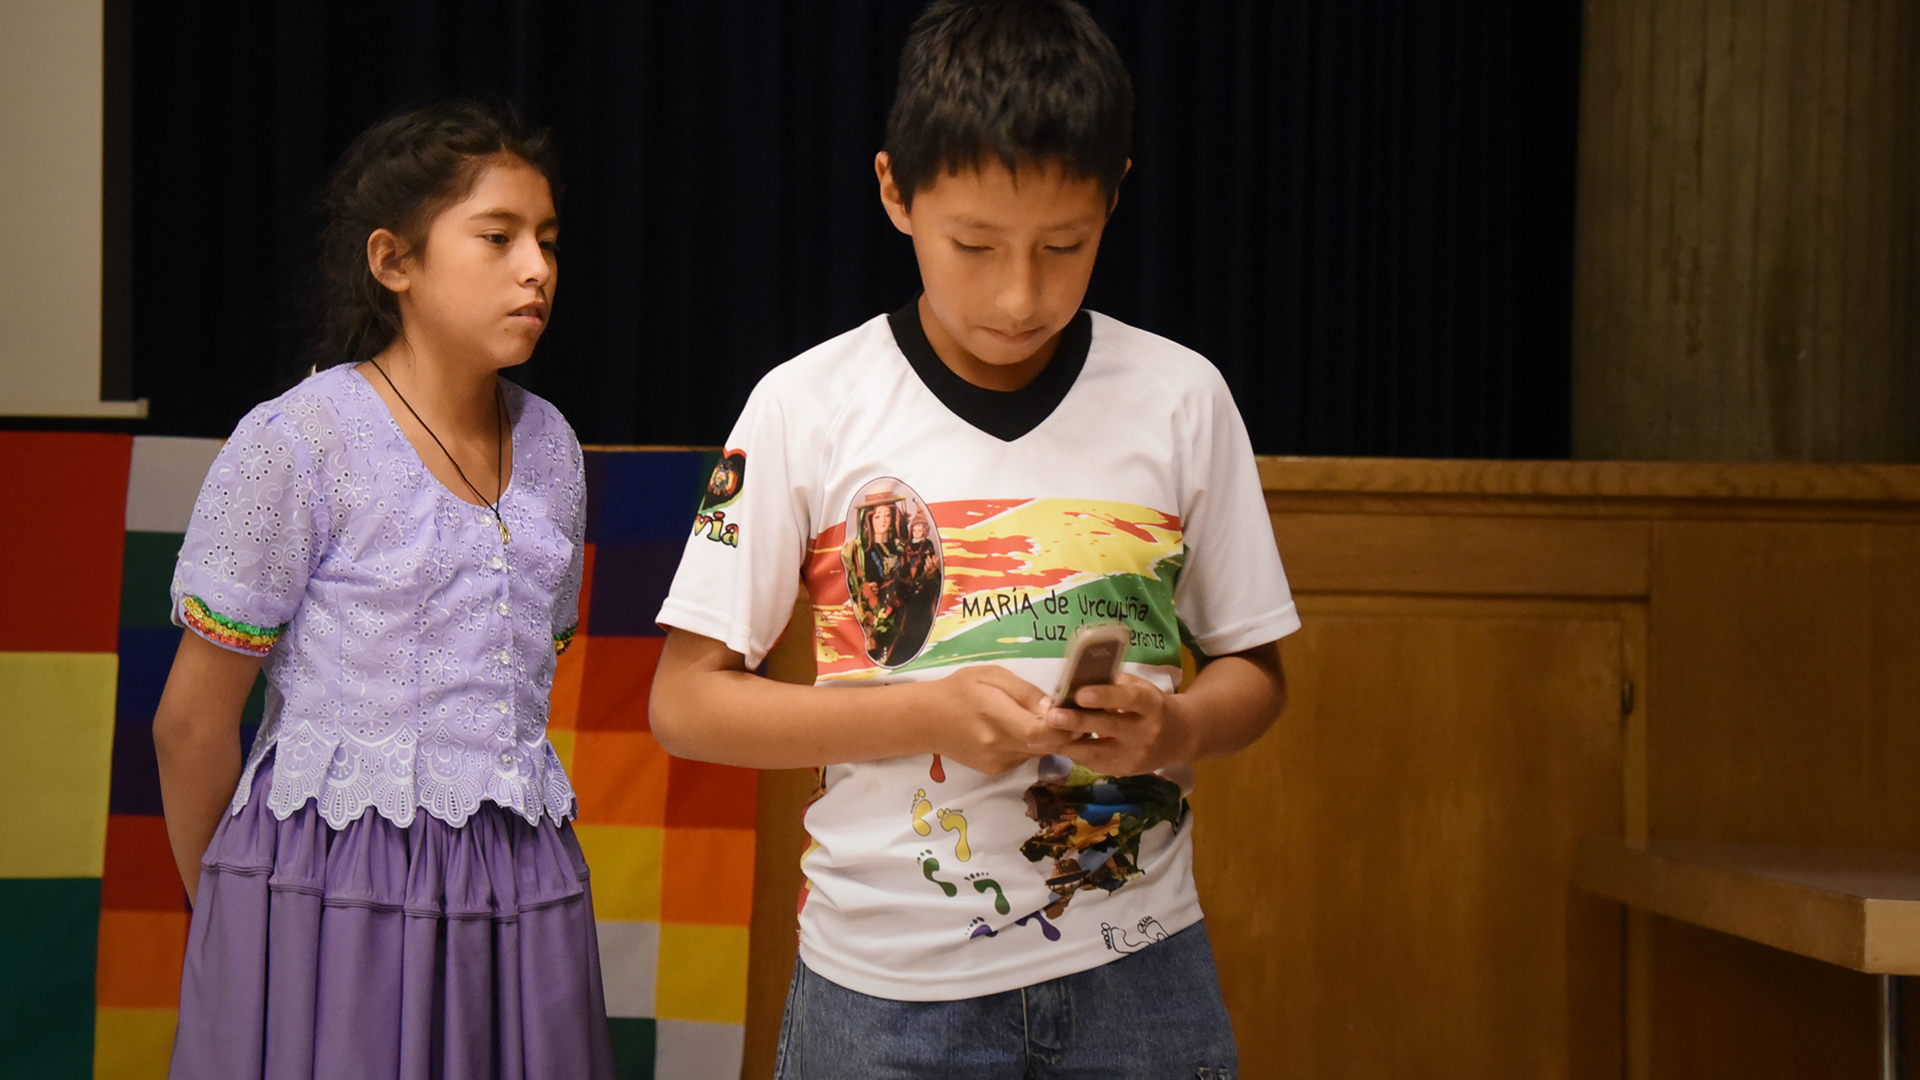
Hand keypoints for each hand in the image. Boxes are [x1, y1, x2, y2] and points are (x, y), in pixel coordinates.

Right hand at [924, 665, 1075, 775]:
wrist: (927, 721)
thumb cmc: (961, 690)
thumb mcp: (992, 675)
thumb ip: (1025, 691)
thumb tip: (1054, 708)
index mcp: (993, 712)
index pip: (1038, 731)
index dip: (1063, 726)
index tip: (1074, 712)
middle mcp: (995, 743)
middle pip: (1044, 745)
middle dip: (1064, 733)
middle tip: (1072, 717)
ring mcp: (996, 761)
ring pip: (1038, 753)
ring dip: (1048, 740)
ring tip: (1045, 721)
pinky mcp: (995, 771)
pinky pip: (1025, 758)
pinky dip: (1031, 746)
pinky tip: (1021, 732)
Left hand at [1042, 674, 1194, 776]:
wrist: (1180, 737)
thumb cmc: (1152, 705)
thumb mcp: (1142, 689)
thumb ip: (1115, 685)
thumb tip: (1076, 679)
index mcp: (1151, 704)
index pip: (1128, 699)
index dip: (1105, 696)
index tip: (1080, 693)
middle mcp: (1145, 732)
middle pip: (1108, 727)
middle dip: (1077, 722)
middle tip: (1051, 717)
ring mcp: (1135, 756)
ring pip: (1098, 752)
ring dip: (1068, 744)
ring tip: (1043, 736)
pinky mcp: (1125, 771)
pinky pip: (1095, 764)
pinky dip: (1075, 754)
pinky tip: (1057, 745)